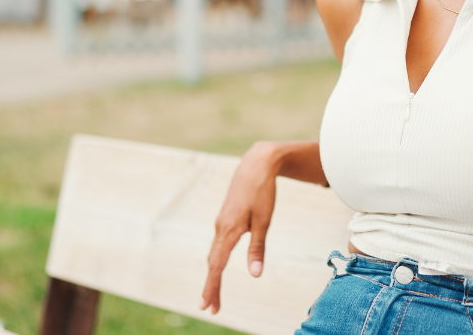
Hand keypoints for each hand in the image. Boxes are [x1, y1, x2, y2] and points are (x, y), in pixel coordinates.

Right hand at [200, 141, 281, 313]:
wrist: (256, 164)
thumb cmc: (262, 192)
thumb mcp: (264, 221)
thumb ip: (257, 248)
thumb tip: (255, 275)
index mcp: (228, 230)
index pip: (217, 266)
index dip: (213, 287)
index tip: (208, 306)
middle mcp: (220, 228)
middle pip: (212, 263)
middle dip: (211, 287)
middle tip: (210, 308)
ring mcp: (221, 222)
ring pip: (213, 254)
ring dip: (212, 274)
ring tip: (213, 293)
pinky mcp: (225, 218)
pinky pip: (217, 244)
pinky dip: (215, 260)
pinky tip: (217, 266)